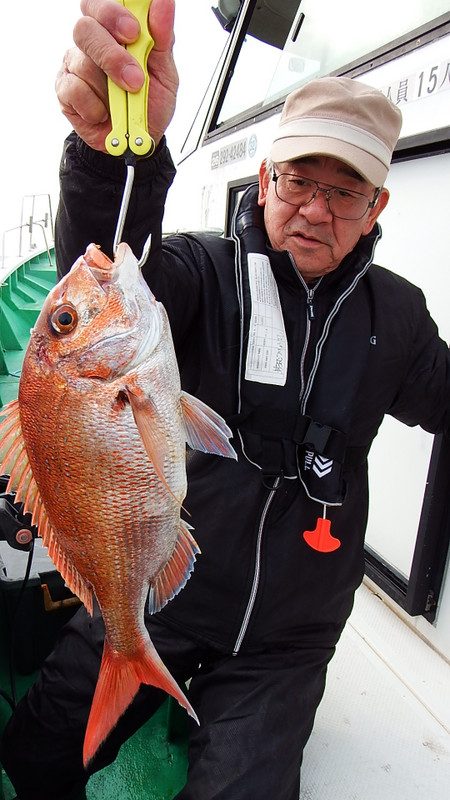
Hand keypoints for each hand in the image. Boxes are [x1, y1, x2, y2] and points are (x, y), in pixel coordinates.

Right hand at [56, 0, 178, 151]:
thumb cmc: (150, 103)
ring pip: (81, 63)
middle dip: (110, 53)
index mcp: (115, 31)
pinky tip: (105, 114)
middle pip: (85, 28)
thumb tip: (164, 3)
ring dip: (109, 88)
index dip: (113, 13)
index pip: (102, 4)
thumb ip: (162, 38)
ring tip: (125, 102)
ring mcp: (75, 66)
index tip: (133, 31)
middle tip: (132, 77)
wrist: (139, 142)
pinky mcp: (65, 91)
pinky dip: (94, 106)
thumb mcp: (165, 73)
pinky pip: (74, 90)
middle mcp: (92, 44)